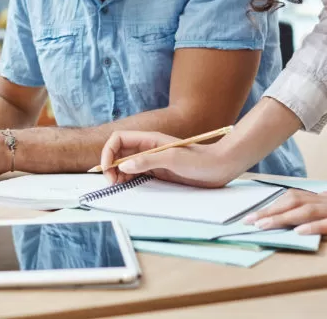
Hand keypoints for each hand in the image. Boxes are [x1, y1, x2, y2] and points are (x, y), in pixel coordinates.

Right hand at [100, 130, 241, 186]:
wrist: (219, 167)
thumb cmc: (199, 160)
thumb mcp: (173, 159)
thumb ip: (147, 161)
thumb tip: (123, 166)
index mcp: (149, 140)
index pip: (119, 139)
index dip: (108, 152)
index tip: (107, 169)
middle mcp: (148, 148)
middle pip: (119, 152)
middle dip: (110, 165)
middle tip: (111, 182)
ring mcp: (152, 160)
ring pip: (125, 165)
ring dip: (117, 174)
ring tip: (117, 186)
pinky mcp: (158, 172)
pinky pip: (136, 174)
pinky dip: (127, 180)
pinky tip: (128, 186)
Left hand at [243, 186, 326, 238]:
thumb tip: (308, 208)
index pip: (295, 197)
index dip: (272, 204)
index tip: (253, 214)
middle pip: (295, 202)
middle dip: (269, 212)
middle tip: (248, 222)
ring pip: (309, 211)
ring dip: (284, 219)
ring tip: (265, 226)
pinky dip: (316, 226)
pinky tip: (301, 231)